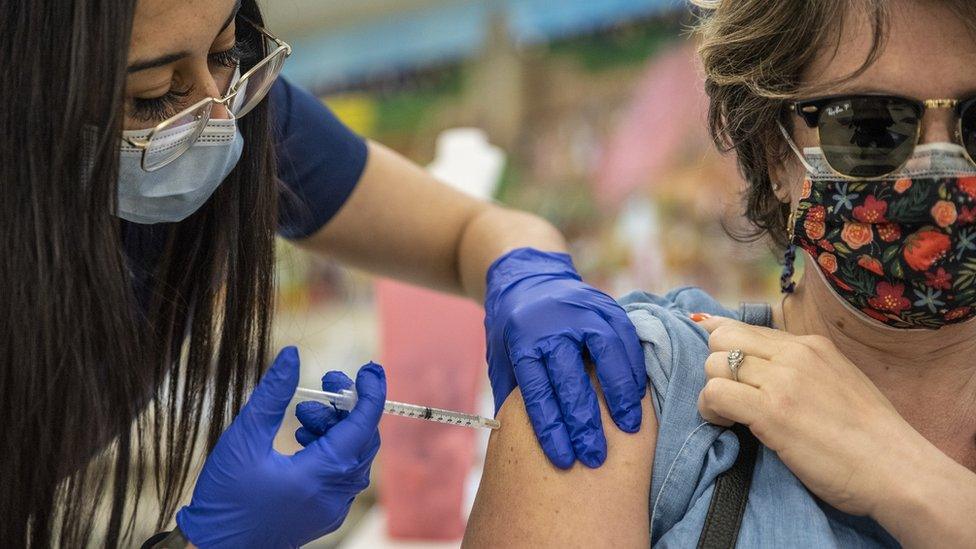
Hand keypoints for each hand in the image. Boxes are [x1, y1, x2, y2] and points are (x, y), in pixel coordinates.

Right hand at [176, 348, 384, 548]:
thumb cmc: (225, 500)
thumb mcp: (243, 439)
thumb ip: (272, 395)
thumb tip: (292, 355)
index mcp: (321, 474)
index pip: (364, 424)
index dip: (370, 391)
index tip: (369, 367)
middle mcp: (336, 494)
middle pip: (362, 438)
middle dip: (347, 406)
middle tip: (325, 384)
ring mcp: (333, 507)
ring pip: (353, 455)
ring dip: (335, 427)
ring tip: (301, 415)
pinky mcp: (324, 514)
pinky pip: (342, 474)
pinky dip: (330, 449)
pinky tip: (301, 439)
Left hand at [485, 247, 645, 468]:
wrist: (530, 278)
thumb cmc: (515, 331)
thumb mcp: (502, 358)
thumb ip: (511, 395)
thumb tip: (515, 443)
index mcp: (522, 340)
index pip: (537, 390)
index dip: (550, 428)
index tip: (564, 460)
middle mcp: (552, 324)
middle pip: (570, 378)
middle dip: (584, 422)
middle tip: (595, 457)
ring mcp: (582, 311)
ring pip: (606, 355)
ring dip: (619, 395)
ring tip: (628, 428)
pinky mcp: (606, 306)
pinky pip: (626, 339)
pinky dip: (633, 370)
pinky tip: (637, 398)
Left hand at [694, 316, 914, 516]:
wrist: (898, 468)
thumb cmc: (870, 438)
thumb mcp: (838, 383)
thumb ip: (803, 370)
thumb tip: (766, 368)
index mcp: (812, 345)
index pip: (747, 328)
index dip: (722, 343)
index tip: (711, 354)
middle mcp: (795, 354)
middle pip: (723, 339)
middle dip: (716, 367)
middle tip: (730, 397)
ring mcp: (783, 379)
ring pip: (714, 363)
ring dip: (713, 392)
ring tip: (730, 416)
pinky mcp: (772, 410)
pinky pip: (715, 393)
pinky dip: (711, 410)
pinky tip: (727, 425)